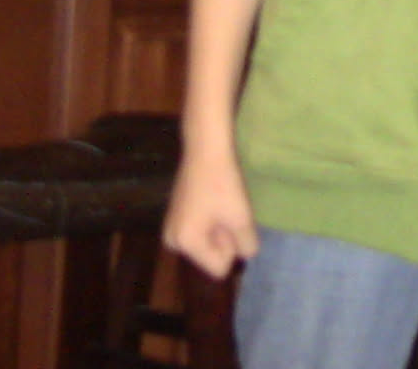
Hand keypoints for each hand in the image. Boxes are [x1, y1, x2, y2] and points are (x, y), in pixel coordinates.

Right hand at [162, 144, 258, 278]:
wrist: (205, 149)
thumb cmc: (223, 183)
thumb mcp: (241, 218)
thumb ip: (247, 245)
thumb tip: (246, 254)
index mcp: (185, 244)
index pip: (220, 268)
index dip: (231, 246)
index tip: (228, 220)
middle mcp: (172, 241)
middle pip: (211, 257)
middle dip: (223, 239)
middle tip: (224, 210)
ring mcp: (170, 229)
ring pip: (206, 245)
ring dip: (218, 229)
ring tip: (217, 204)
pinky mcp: (174, 218)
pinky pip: (199, 233)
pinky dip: (209, 221)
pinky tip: (210, 200)